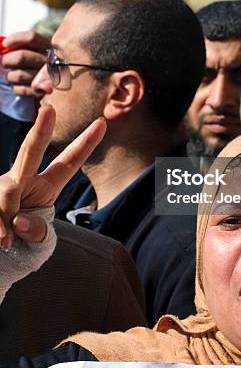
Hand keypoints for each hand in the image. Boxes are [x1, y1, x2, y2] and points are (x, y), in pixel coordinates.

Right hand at [0, 105, 105, 247]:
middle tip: (49, 109)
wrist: (0, 258)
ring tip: (6, 242)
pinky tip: (1, 240)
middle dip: (40, 130)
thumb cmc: (21, 246)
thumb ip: (37, 231)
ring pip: (6, 191)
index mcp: (46, 187)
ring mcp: (2, 186)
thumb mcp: (38, 243)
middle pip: (31, 151)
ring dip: (5, 218)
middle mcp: (23, 179)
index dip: (85, 144)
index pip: (68, 163)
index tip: (102, 122)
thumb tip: (18, 220)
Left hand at [2, 31, 49, 96]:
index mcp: (48, 48)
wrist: (52, 87)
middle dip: (8, 60)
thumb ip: (23, 46)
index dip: (15, 39)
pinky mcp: (42, 92)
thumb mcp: (35, 51)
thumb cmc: (37, 65)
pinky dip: (17, 88)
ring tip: (14, 76)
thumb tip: (5, 45)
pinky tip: (19, 85)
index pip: (31, 38)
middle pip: (21, 57)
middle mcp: (50, 61)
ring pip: (18, 75)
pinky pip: (21, 90)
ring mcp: (47, 78)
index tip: (5, 44)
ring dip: (11, 76)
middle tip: (6, 62)